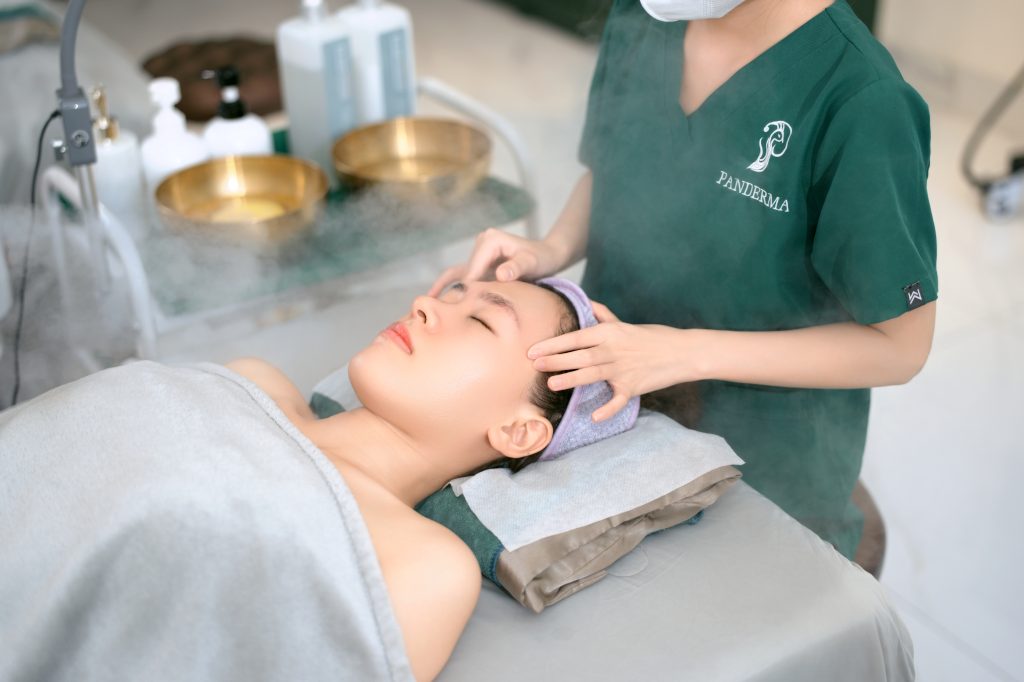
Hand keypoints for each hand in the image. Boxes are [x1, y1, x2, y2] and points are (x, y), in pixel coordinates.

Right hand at [427, 228, 567, 296]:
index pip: (473, 270)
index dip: (467, 290)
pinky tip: (435, 300)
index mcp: (490, 241)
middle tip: (433, 312)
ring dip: (443, 290)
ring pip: (456, 275)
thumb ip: (517, 267)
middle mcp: (480, 244)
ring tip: (425, 306)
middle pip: (462, 273)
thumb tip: (500, 274)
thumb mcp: (533, 262)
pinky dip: (449, 288)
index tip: (457, 310)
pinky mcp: (479, 265)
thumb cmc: (542, 258)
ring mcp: (478, 255)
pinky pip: (460, 277)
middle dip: (451, 292)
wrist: (548, 256)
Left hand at [527, 302, 700, 421]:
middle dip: (556, 360)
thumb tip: (586, 302)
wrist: (682, 351)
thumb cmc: (652, 336)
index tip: (533, 350)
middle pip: (581, 355)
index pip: (576, 337)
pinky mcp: (633, 387)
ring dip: (571, 379)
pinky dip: (607, 409)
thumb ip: (603, 315)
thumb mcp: (625, 323)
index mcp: (609, 333)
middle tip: (534, 364)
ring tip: (552, 383)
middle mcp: (614, 350)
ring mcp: (623, 369)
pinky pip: (618, 400)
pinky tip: (594, 417)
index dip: (554, 344)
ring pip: (593, 374)